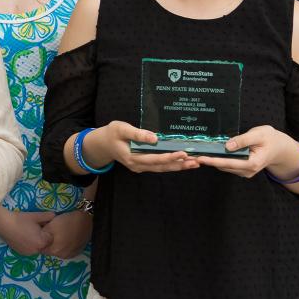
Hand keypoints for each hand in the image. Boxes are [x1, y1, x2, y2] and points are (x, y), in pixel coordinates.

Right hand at [0, 208, 55, 255]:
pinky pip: (30, 250)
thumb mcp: (36, 216)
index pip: (51, 238)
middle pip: (44, 244)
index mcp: (41, 242)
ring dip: (36, 242)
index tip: (42, 226)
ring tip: (29, 232)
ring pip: (37, 247)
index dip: (47, 231)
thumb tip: (55, 216)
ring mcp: (28, 253)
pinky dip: (29, 245)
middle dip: (42, 237)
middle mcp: (36, 250)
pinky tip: (24, 237)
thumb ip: (48, 216)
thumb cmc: (21, 219)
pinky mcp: (21, 253)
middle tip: (35, 228)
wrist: (4, 224)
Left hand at [41, 208, 91, 258]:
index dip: (41, 241)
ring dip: (57, 244)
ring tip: (60, 234)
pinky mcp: (77, 252)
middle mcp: (62, 256)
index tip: (43, 234)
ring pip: (59, 250)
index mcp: (54, 250)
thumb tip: (38, 238)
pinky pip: (67, 250)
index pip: (42, 248)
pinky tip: (67, 237)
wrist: (85, 220)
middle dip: (49, 243)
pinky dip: (65, 245)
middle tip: (52, 232)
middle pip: (50, 250)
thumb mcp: (50, 225)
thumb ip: (42, 234)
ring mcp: (70, 254)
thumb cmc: (66, 222)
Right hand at [84, 122, 200, 173]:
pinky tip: (183, 163)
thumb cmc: (111, 134)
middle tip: (196, 160)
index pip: (154, 159)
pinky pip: (160, 167)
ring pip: (162, 168)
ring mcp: (140, 167)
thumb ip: (137, 134)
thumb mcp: (121, 129)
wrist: (102, 144)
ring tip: (194, 163)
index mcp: (132, 157)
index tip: (183, 153)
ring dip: (179, 166)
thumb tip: (154, 138)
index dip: (169, 157)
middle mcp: (137, 165)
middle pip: (161, 166)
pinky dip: (172, 165)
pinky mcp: (143, 165)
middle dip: (179, 164)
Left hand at [196, 125, 298, 179]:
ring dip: (210, 161)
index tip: (201, 158)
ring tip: (195, 154)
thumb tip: (227, 145)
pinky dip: (217, 160)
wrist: (280, 148)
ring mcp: (244, 172)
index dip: (214, 160)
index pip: (229, 163)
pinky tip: (206, 154)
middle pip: (224, 166)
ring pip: (224, 167)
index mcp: (252, 163)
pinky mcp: (241, 169)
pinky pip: (227, 165)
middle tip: (191, 156)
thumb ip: (243, 140)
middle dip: (208, 161)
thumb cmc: (270, 139)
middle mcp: (247, 171)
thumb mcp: (259, 134)